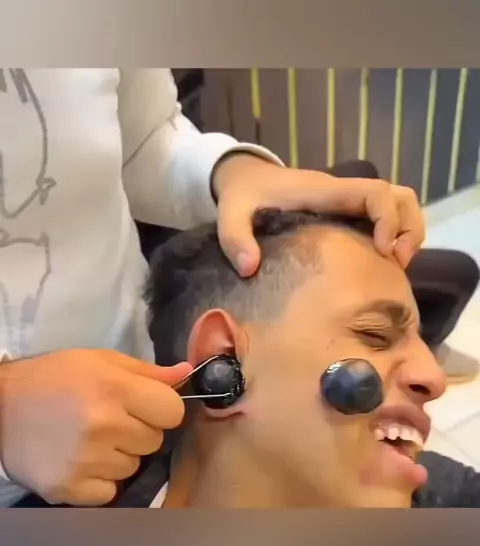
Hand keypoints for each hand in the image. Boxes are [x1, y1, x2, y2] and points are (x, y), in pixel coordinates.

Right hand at [0, 350, 190, 505]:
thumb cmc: (51, 379)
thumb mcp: (97, 361)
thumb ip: (145, 371)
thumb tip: (187, 375)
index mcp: (114, 388)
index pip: (173, 412)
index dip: (161, 409)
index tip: (143, 407)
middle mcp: (104, 425)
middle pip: (154, 441)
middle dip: (136, 432)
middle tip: (106, 422)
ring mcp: (87, 461)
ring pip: (132, 467)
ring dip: (117, 457)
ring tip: (87, 441)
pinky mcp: (71, 488)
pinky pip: (110, 492)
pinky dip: (99, 481)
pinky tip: (78, 462)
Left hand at [212, 154, 424, 275]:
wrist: (244, 179)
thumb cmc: (241, 196)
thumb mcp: (230, 215)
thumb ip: (235, 239)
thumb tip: (249, 268)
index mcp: (326, 192)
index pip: (375, 192)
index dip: (388, 218)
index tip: (382, 251)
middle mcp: (345, 195)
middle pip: (401, 197)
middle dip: (409, 229)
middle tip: (397, 264)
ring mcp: (349, 204)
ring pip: (400, 205)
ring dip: (407, 233)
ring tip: (395, 267)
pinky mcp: (348, 214)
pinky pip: (385, 219)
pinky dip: (394, 237)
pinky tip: (379, 266)